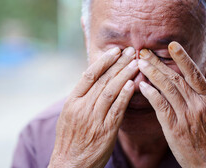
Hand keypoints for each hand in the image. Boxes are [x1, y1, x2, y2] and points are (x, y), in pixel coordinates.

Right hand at [49, 47, 137, 167]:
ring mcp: (94, 119)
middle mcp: (82, 107)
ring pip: (111, 91)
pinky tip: (134, 84)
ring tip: (137, 63)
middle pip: (103, 80)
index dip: (103, 61)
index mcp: (72, 102)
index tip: (115, 50)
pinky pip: (117, 110)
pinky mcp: (106, 131)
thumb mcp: (68, 116)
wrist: (69, 166)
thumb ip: (80, 99)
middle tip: (132, 51)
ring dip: (125, 75)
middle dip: (119, 63)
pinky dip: (125, 96)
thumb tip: (93, 82)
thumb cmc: (70, 141)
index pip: (89, 75)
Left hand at [138, 42, 205, 167]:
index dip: (182, 58)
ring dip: (151, 74)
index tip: (171, 44)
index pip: (194, 73)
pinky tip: (141, 86)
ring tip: (140, 63)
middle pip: (175, 78)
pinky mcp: (174, 128)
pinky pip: (160, 106)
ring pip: (166, 89)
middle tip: (144, 51)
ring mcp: (186, 116)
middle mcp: (198, 105)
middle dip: (158, 63)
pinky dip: (150, 94)